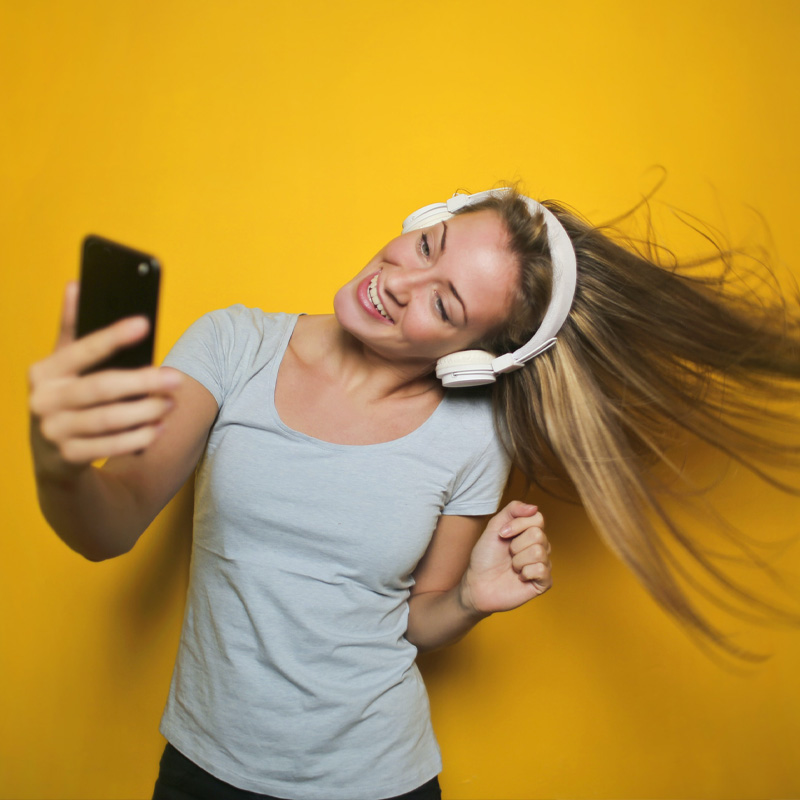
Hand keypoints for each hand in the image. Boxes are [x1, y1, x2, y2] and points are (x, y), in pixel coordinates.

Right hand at [29, 282, 180, 476]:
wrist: (52, 455)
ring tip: (170, 403)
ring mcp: (53, 432)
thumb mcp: (64, 364)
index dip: (112, 336)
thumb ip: (73, 329)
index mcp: (44, 371)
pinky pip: (108, 447)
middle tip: (176, 378)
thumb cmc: (67, 396)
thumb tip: (77, 285)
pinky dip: (136, 438)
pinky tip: (158, 429)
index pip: (81, 349)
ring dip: (144, 412)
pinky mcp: (67, 458)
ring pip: (107, 420)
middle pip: (100, 388)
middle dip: (142, 382)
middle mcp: (43, 400)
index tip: (144, 323)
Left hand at [459, 501, 551, 615]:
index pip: (538, 518)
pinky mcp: (544, 582)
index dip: (518, 525)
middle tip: (508, 554)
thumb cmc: (485, 557)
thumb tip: (534, 507)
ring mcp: (543, 564)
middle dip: (515, 545)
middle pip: (538, 535)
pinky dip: (525, 573)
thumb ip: (512, 510)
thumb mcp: (494, 527)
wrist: (477, 584)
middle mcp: (540, 546)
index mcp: (530, 532)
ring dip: (518, 560)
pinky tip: (519, 577)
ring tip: (512, 567)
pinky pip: (541, 570)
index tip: (502, 534)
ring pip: (539, 552)